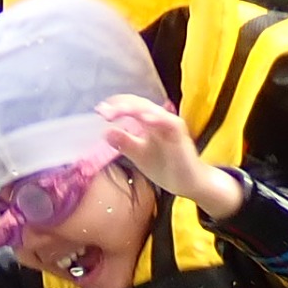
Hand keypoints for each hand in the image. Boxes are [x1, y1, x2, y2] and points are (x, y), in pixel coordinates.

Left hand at [97, 93, 242, 217]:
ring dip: (133, 109)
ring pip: (152, 110)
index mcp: (150, 122)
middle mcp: (160, 119)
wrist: (189, 184)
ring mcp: (171, 125)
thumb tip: (105, 132)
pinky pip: (168, 123)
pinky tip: (143, 120)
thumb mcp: (138, 155)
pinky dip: (156, 119)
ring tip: (116, 111)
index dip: (115, 106)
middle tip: (102, 111)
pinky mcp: (180, 134)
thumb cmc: (166, 167)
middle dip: (120, 105)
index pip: (131, 106)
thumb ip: (124, 143)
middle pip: (139, 104)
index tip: (99, 111)